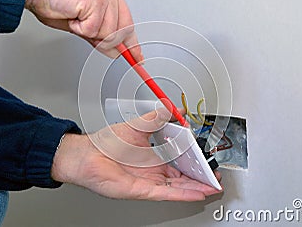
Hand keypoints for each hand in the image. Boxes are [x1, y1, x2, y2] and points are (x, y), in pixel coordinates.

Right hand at [25, 0, 142, 61]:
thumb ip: (101, 36)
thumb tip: (115, 51)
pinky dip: (80, 29)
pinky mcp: (96, 0)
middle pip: (121, 31)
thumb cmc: (55, 0)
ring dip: (88, 32)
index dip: (132, 43)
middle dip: (104, 39)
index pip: (128, 22)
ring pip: (108, 33)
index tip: (137, 57)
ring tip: (75, 17)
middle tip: (83, 28)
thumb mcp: (83, 23)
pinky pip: (94, 30)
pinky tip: (72, 16)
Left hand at [51, 109, 222, 200]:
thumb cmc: (106, 143)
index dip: (194, 160)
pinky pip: (168, 193)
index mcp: (154, 156)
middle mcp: (153, 170)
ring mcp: (150, 181)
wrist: (87, 154)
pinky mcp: (144, 190)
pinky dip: (184, 193)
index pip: (179, 160)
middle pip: (183, 176)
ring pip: (179, 186)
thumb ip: (156, 117)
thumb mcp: (137, 125)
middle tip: (214, 175)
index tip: (205, 157)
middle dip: (200, 177)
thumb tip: (171, 108)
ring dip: (196, 187)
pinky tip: (197, 193)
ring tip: (212, 186)